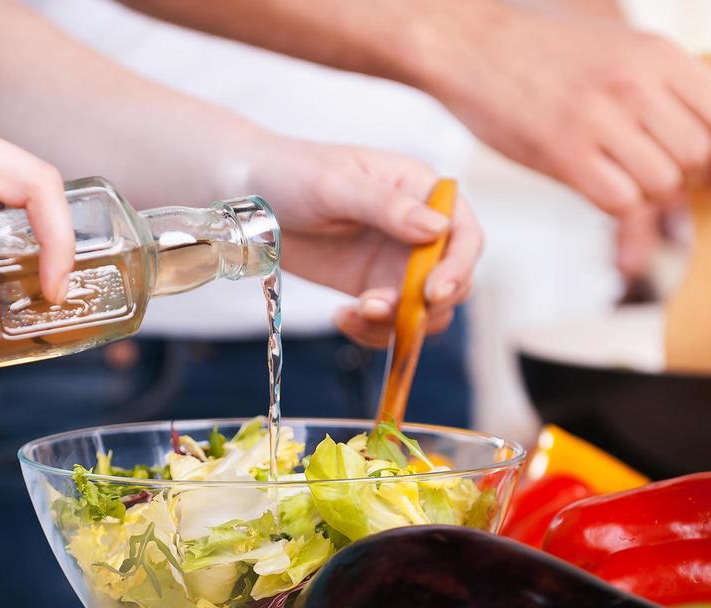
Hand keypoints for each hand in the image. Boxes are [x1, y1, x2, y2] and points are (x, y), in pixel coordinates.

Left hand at [242, 140, 481, 347]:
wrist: (247, 203)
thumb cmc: (290, 174)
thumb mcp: (336, 185)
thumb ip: (386, 206)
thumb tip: (439, 228)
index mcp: (419, 190)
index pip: (463, 233)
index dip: (457, 266)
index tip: (432, 292)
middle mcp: (416, 228)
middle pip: (453, 279)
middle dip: (425, 304)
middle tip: (378, 308)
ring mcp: (396, 261)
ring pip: (425, 309)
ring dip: (398, 323)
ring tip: (352, 314)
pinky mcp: (372, 287)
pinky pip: (392, 322)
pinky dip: (373, 330)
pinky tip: (342, 318)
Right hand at [430, 11, 710, 216]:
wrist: (472, 45)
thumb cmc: (543, 52)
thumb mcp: (618, 45)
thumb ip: (665, 84)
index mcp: (656, 53)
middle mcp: (634, 84)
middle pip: (696, 158)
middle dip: (687, 182)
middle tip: (667, 187)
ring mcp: (599, 120)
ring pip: (661, 185)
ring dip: (649, 195)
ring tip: (624, 180)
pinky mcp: (563, 154)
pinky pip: (620, 201)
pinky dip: (619, 206)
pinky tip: (599, 186)